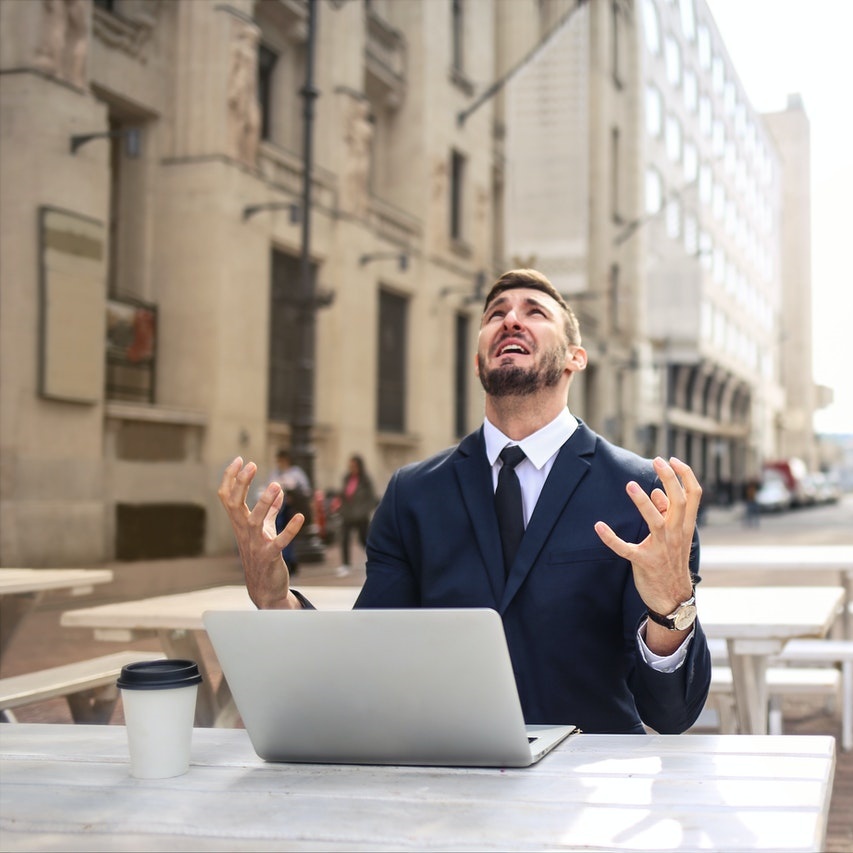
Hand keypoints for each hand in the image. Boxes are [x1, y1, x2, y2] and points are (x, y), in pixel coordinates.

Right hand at [217, 457, 304, 608]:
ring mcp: (255, 545)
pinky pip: (279, 542)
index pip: (228, 497)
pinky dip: (289, 530)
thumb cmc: (263, 555)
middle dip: (242, 484)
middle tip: (251, 464)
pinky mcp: (270, 557)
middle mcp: (244, 532)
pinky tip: (299, 517)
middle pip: (235, 505)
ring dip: (264, 503)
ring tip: (275, 485)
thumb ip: (270, 511)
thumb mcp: (265, 530)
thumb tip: (278, 490)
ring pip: (254, 521)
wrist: (265, 589)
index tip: (238, 459)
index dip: (231, 478)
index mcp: (240, 524)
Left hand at [594, 457, 700, 635]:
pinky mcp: (644, 562)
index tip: (673, 460)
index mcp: (685, 526)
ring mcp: (661, 549)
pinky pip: (625, 548)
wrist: (673, 598)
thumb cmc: (672, 561)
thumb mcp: (675, 537)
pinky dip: (611, 538)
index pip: (693, 496)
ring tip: (630, 485)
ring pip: (655, 522)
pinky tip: (599, 526)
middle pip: (679, 502)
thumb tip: (657, 492)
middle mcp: (676, 534)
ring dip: (642, 503)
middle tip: (657, 461)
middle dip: (669, 479)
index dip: (685, 475)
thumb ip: (667, 515)